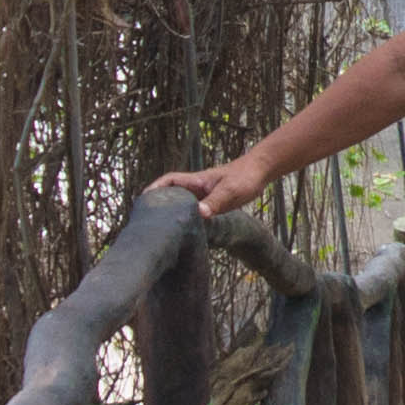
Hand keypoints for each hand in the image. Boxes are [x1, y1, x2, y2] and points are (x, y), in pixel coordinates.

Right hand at [149, 158, 266, 218]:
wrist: (261, 172)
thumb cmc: (245, 177)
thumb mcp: (230, 191)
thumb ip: (215, 202)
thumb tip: (199, 215)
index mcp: (196, 181)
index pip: (169, 181)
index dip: (155, 189)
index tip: (143, 200)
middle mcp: (197, 188)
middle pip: (172, 194)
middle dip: (159, 203)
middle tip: (147, 220)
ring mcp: (205, 195)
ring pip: (183, 204)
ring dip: (174, 213)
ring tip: (162, 229)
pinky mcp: (213, 203)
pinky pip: (196, 211)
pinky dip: (189, 219)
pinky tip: (188, 232)